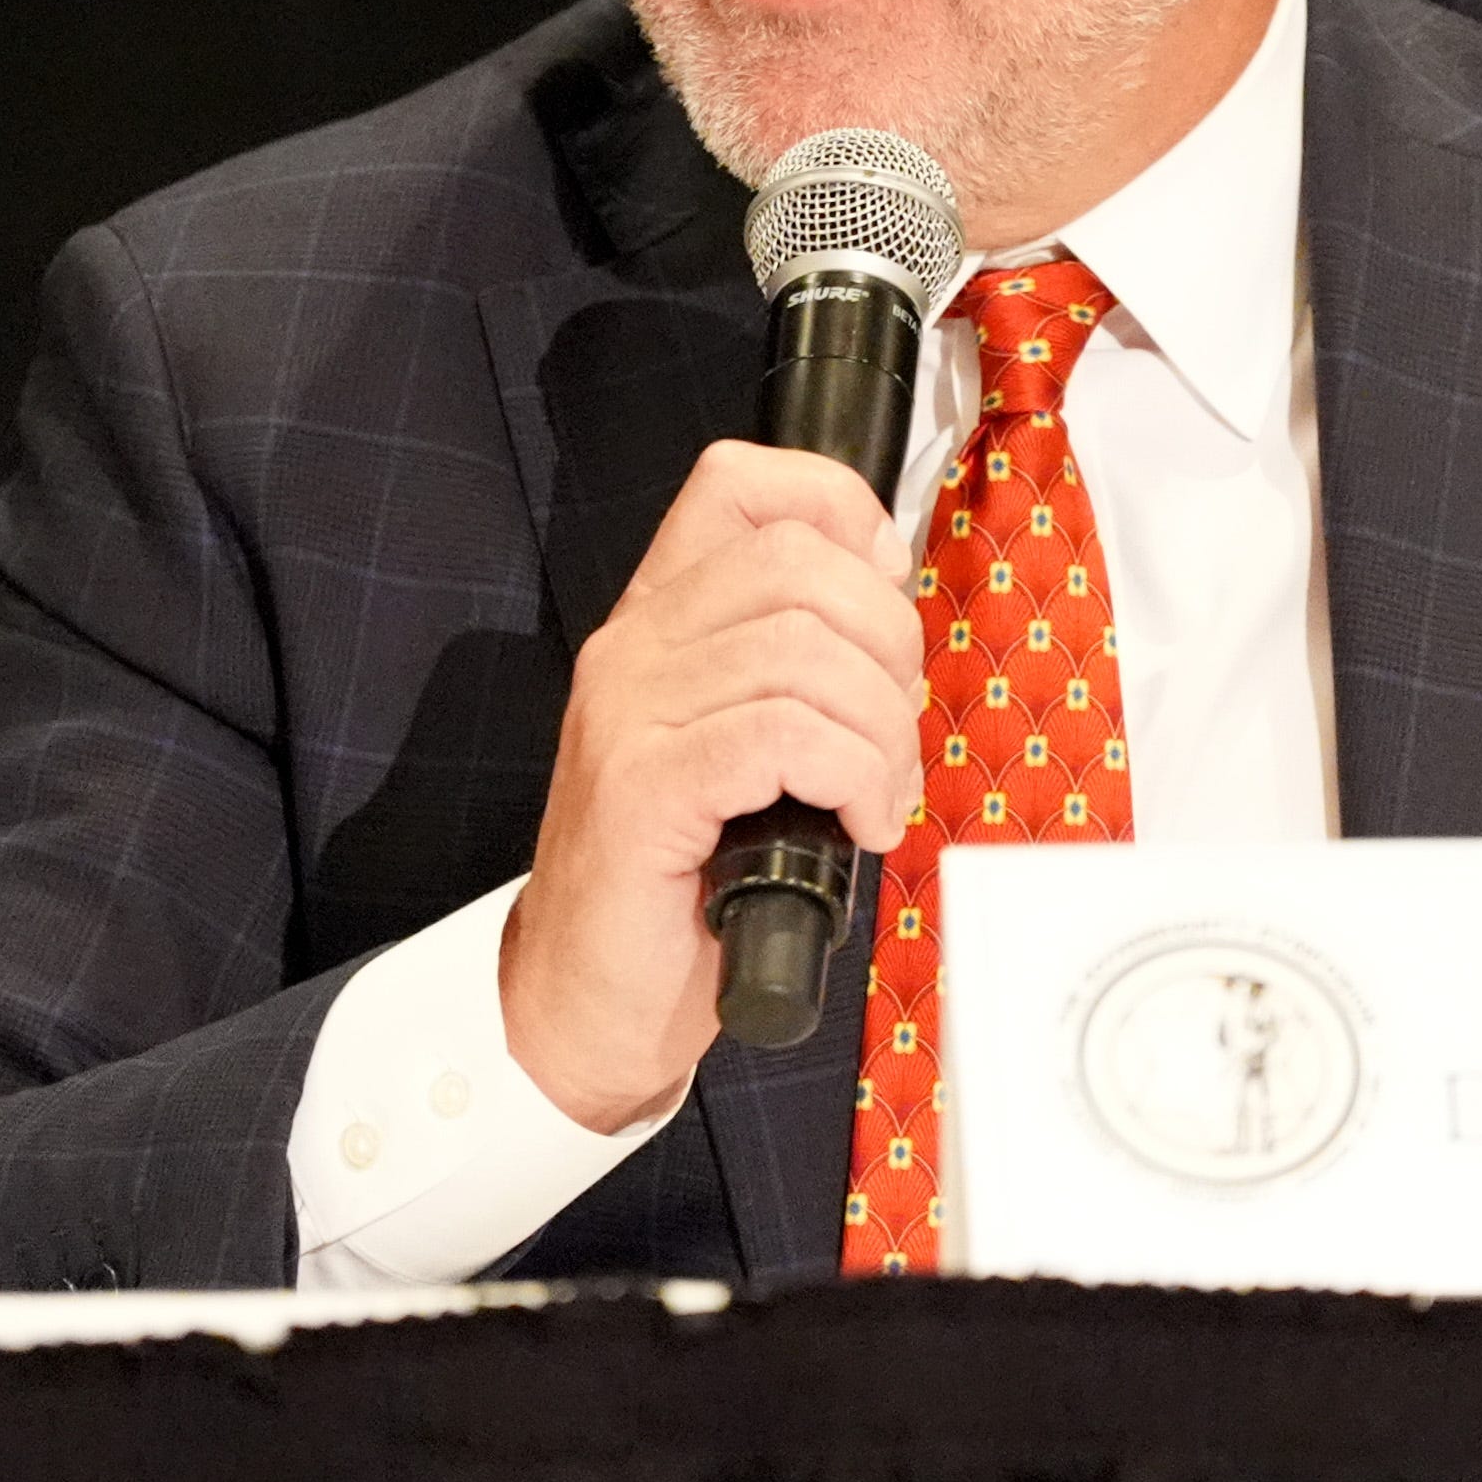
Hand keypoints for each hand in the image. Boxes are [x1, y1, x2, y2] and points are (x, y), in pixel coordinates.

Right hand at [501, 440, 923, 1130]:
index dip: (842, 511)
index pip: (744, 484)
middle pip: (801, 564)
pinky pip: (782, 735)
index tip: (887, 591)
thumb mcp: (744, 746)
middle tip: (891, 731)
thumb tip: (895, 610)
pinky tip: (856, 824)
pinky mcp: (641, 788)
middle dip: (889, 643)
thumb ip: (796, 667)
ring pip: (806, 652)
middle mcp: (633, 646)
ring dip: (880, 730)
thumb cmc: (679, 882)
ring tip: (878, 794)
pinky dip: (852, 776)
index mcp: (659, 620)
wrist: (586, 997)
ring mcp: (629, 712)